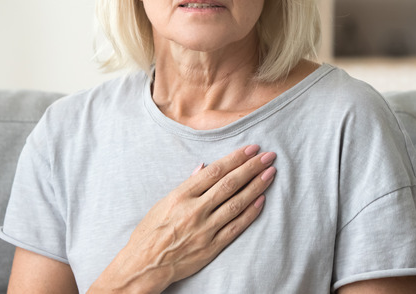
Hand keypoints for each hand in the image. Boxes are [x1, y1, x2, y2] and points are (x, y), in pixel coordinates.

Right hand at [89, 144, 276, 292]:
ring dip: (256, 186)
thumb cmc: (150, 232)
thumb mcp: (162, 203)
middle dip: (251, 168)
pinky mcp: (212, 247)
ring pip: (236, 203)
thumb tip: (203, 167)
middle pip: (229, 184)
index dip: (235, 158)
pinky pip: (236, 227)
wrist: (145, 265)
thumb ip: (186, 186)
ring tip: (270, 173)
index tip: (251, 149)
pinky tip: (262, 200)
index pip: (214, 171)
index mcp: (181, 196)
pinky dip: (250, 212)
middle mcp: (194, 210)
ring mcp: (205, 229)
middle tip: (268, 156)